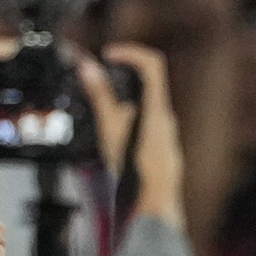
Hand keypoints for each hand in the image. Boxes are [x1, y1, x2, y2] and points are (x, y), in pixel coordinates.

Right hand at [80, 43, 183, 227]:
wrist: (154, 202)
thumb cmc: (137, 171)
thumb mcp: (110, 129)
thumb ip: (99, 96)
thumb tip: (88, 68)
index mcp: (156, 108)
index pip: (152, 64)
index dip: (131, 53)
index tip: (110, 55)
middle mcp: (166, 118)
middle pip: (146, 84)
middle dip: (120, 79)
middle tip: (98, 82)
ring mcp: (167, 133)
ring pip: (145, 107)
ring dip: (122, 102)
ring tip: (102, 115)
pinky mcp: (163, 146)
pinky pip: (146, 125)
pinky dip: (128, 121)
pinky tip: (115, 136)